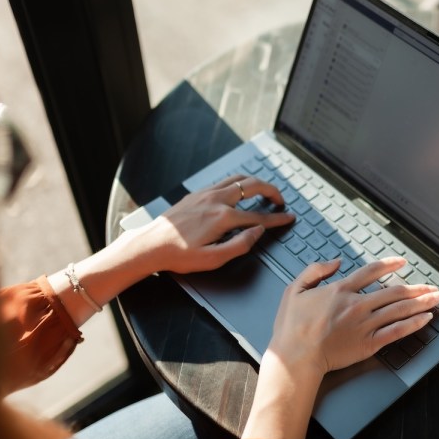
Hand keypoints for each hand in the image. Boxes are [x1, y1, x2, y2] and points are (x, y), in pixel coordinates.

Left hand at [136, 174, 294, 273]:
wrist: (150, 245)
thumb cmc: (179, 255)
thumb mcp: (213, 259)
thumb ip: (241, 245)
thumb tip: (258, 232)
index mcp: (223, 218)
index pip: (259, 216)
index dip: (278, 218)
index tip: (288, 218)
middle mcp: (216, 200)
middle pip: (252, 185)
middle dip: (271, 190)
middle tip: (280, 199)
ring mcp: (205, 193)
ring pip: (237, 178)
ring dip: (255, 182)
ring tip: (264, 191)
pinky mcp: (196, 193)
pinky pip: (223, 181)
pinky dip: (237, 182)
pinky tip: (239, 191)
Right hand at [242, 255, 438, 438]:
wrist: (296, 356)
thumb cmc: (291, 327)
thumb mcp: (294, 289)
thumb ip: (315, 271)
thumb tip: (336, 262)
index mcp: (340, 290)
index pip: (371, 272)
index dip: (389, 265)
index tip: (402, 262)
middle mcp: (357, 305)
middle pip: (393, 292)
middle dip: (416, 288)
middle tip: (430, 286)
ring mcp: (365, 325)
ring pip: (399, 310)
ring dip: (421, 302)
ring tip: (436, 298)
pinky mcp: (368, 344)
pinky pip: (396, 332)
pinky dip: (413, 324)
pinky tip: (425, 318)